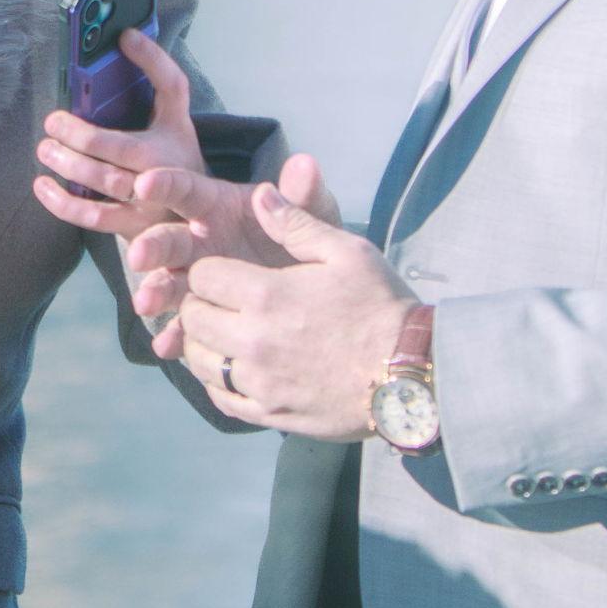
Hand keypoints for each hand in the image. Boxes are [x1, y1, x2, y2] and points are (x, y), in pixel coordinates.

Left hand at [33, 27, 209, 240]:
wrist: (195, 211)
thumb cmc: (174, 154)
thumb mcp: (174, 116)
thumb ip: (155, 76)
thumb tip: (124, 35)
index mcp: (175, 131)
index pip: (171, 87)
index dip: (152, 59)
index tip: (124, 36)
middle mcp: (166, 167)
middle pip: (121, 147)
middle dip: (82, 135)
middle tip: (53, 122)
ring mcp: (149, 201)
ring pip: (104, 182)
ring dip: (69, 165)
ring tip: (45, 149)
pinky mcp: (132, 226)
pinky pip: (94, 217)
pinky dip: (63, 203)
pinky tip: (42, 186)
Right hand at [126, 152, 340, 355]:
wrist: (323, 296)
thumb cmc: (312, 243)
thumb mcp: (313, 219)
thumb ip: (303, 196)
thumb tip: (305, 164)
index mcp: (216, 206)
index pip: (184, 189)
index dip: (164, 184)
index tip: (144, 185)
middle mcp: (200, 240)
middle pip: (168, 238)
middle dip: (150, 245)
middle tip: (138, 256)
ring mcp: (198, 278)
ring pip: (169, 281)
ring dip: (154, 290)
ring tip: (146, 304)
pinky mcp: (205, 313)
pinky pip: (185, 324)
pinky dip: (174, 334)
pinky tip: (166, 347)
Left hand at [171, 185, 416, 438]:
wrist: (414, 375)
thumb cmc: (381, 306)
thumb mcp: (346, 252)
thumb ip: (296, 223)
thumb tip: (259, 193)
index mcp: (265, 294)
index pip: (201, 276)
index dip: (208, 270)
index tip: (226, 274)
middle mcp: (253, 339)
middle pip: (193, 317)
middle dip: (200, 304)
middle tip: (222, 302)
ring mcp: (259, 382)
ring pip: (199, 360)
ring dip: (203, 343)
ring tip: (223, 334)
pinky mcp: (270, 414)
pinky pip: (220, 398)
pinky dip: (217, 382)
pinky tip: (232, 369)